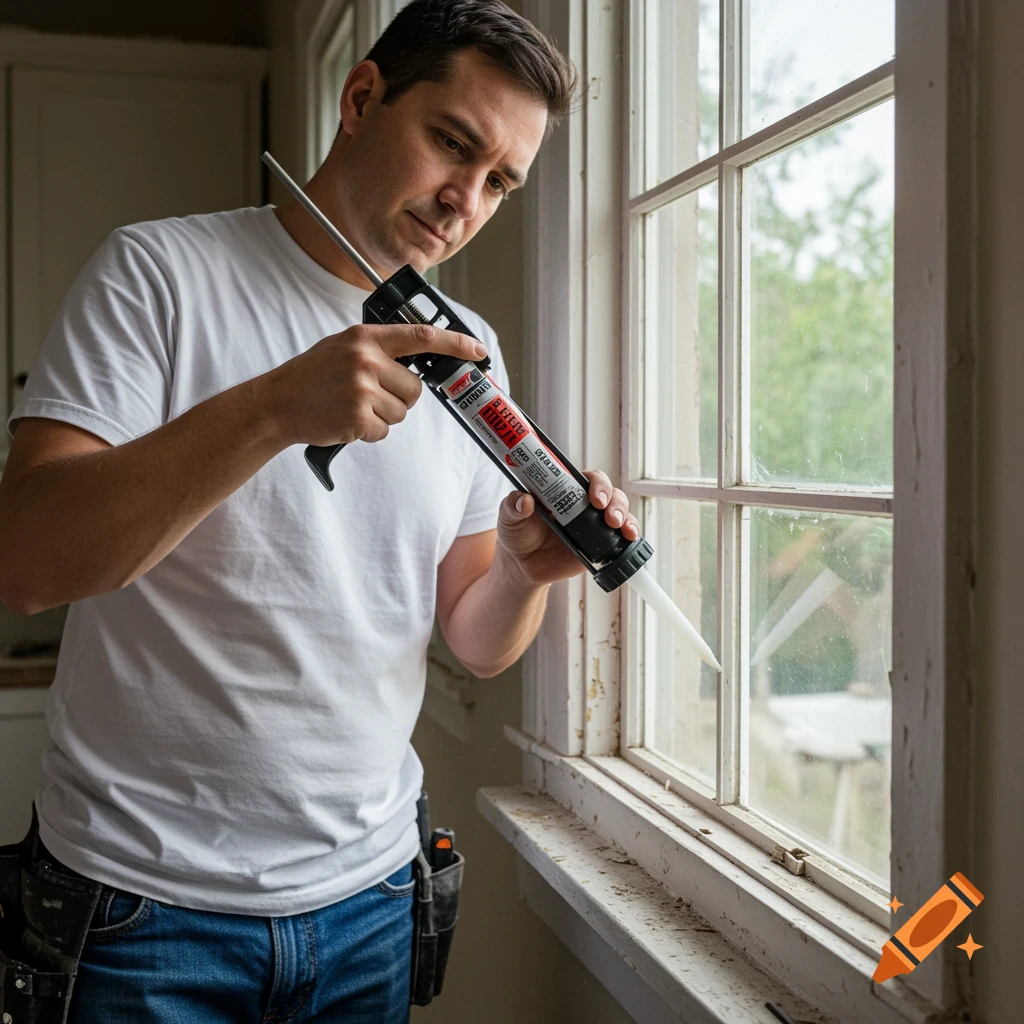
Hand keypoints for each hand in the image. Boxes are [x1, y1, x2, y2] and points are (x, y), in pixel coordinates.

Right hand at [263, 323, 486, 446]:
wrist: (276, 404)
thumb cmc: (312, 376)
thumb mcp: (343, 347)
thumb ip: (380, 348)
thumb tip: (422, 354)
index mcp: (366, 338)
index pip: (422, 336)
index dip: (455, 344)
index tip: (477, 351)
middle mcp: (366, 360)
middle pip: (415, 388)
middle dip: (398, 397)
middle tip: (367, 394)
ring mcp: (362, 389)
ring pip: (401, 412)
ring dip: (382, 415)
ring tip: (351, 405)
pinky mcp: (357, 417)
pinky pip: (384, 430)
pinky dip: (369, 431)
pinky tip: (346, 420)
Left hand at [496, 470, 639, 587]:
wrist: (522, 565)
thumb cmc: (517, 533)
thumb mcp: (508, 516)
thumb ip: (513, 505)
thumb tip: (524, 500)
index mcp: (565, 490)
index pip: (587, 478)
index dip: (596, 483)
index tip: (593, 496)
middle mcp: (583, 504)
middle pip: (609, 492)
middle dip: (613, 499)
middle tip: (604, 511)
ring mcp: (594, 525)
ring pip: (620, 510)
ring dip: (624, 515)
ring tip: (617, 526)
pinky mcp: (600, 545)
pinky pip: (621, 536)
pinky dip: (630, 534)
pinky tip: (629, 537)